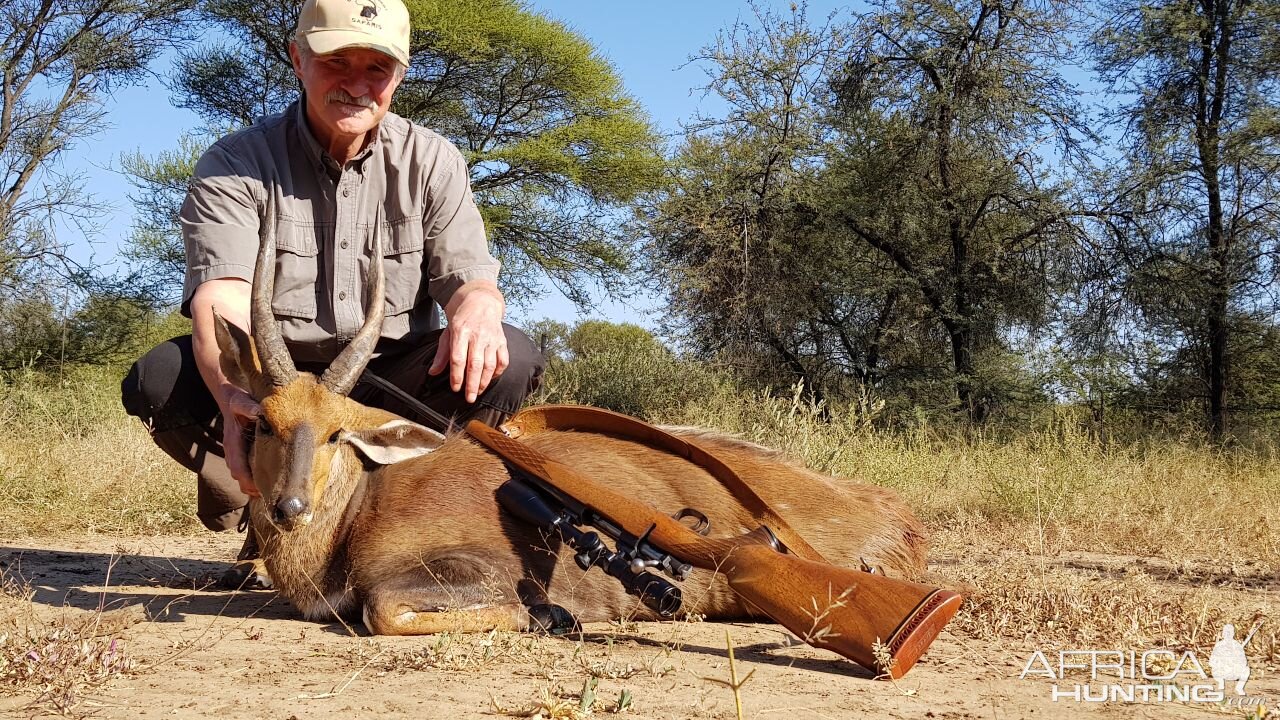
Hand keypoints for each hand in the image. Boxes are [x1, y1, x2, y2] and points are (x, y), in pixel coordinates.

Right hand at [221, 388, 261, 497]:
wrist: (230, 400)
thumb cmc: (238, 402)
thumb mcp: (242, 402)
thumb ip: (249, 407)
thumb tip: (260, 411)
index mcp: (232, 443)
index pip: (238, 468)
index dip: (249, 481)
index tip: (263, 489)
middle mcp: (232, 452)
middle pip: (240, 478)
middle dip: (253, 488)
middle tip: (272, 496)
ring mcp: (235, 455)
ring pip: (242, 477)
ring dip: (254, 486)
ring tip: (272, 493)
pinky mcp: (241, 454)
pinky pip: (246, 472)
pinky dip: (255, 479)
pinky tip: (270, 483)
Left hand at [429, 282, 508, 402]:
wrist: (481, 302)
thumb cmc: (462, 319)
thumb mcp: (448, 332)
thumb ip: (442, 354)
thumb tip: (433, 372)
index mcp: (460, 332)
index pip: (458, 358)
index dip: (456, 375)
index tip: (455, 388)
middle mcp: (477, 335)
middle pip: (475, 364)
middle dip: (472, 384)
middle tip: (468, 398)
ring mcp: (492, 338)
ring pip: (490, 365)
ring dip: (484, 381)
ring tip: (477, 392)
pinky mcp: (502, 341)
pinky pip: (503, 360)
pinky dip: (498, 372)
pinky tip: (490, 379)